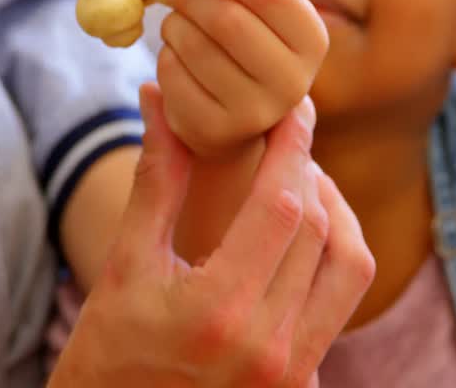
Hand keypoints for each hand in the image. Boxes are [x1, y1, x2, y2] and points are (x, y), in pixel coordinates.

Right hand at [47, 82, 374, 386]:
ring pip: (349, 267)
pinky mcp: (302, 386)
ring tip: (304, 185)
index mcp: (218, 310)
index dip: (294, 145)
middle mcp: (267, 346)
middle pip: (319, 229)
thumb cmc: (107, 355)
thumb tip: (159, 97)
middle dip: (309, 170)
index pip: (282, 205)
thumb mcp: (125, 267)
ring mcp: (291, 374)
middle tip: (288, 139)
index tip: (295, 106)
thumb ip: (156, 180)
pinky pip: (340, 308)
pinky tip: (300, 242)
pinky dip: (331, 262)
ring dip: (335, 215)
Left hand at [158, 0, 328, 157]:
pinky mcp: (218, 131)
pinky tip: (179, 58)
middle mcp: (294, 80)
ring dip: (175, 26)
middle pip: (226, 21)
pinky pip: (173, 79)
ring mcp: (257, 112)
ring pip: (194, 49)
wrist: (237, 109)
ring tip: (181, 22)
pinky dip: (165, 60)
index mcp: (311, 36)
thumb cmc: (251, 30)